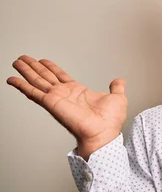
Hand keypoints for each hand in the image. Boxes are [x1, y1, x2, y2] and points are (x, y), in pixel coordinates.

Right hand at [6, 55, 127, 159]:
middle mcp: (64, 94)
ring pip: (37, 81)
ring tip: (16, 62)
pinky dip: (21, 86)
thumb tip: (119, 81)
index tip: (42, 60)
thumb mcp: (117, 98)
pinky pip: (33, 93)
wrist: (103, 132)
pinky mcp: (51, 103)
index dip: (51, 67)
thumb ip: (116, 88)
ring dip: (26, 71)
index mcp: (78, 91)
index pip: (60, 76)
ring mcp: (56, 98)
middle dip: (34, 67)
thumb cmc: (110, 121)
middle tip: (23, 59)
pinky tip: (12, 79)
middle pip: (45, 76)